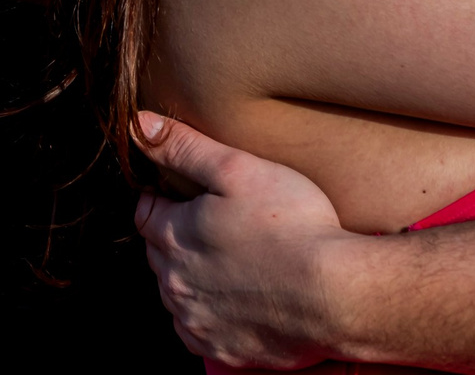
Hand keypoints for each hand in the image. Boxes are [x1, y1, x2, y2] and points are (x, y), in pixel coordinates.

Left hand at [132, 112, 357, 368]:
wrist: (335, 294)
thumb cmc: (291, 225)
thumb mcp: (237, 168)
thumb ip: (185, 147)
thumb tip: (139, 125)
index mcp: (173, 237)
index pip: (145, 212)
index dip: (162, 197)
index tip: (182, 191)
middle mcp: (175, 285)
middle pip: (159, 254)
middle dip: (176, 236)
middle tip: (211, 222)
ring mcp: (197, 322)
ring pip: (176, 294)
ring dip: (190, 277)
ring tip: (228, 259)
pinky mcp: (222, 350)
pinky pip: (198, 332)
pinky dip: (208, 315)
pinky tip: (235, 299)